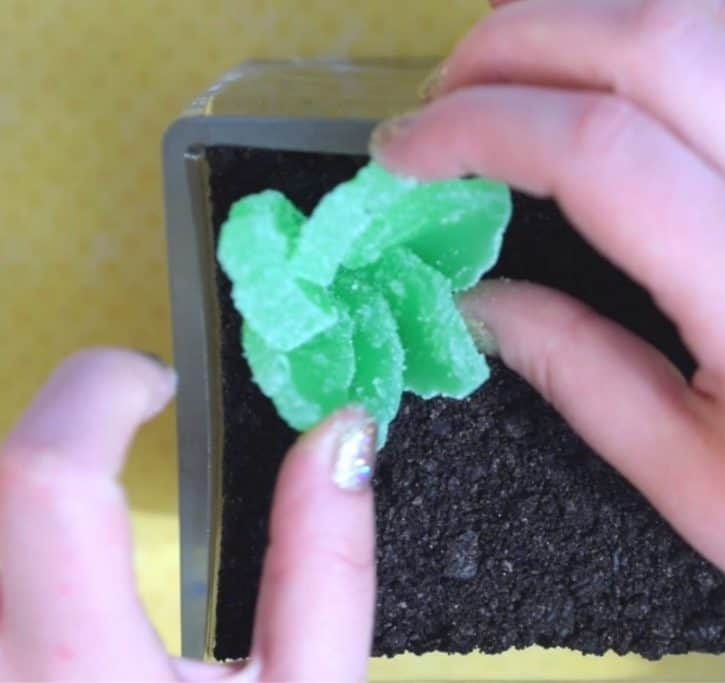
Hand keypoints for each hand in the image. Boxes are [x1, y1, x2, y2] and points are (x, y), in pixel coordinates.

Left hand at [0, 349, 376, 679]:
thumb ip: (326, 567)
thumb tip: (343, 434)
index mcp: (81, 667)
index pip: (43, 478)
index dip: (98, 390)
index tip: (155, 382)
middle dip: (67, 428)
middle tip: (125, 432)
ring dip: (34, 479)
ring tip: (93, 500)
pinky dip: (15, 526)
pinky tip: (58, 554)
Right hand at [372, 0, 724, 670]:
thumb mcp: (696, 486)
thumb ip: (574, 370)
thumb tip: (477, 299)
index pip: (601, 147)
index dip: (477, 130)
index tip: (404, 157)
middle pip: (660, 40)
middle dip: (520, 42)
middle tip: (441, 97)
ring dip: (602, 16)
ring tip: (522, 68)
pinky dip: (686, 29)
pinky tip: (634, 70)